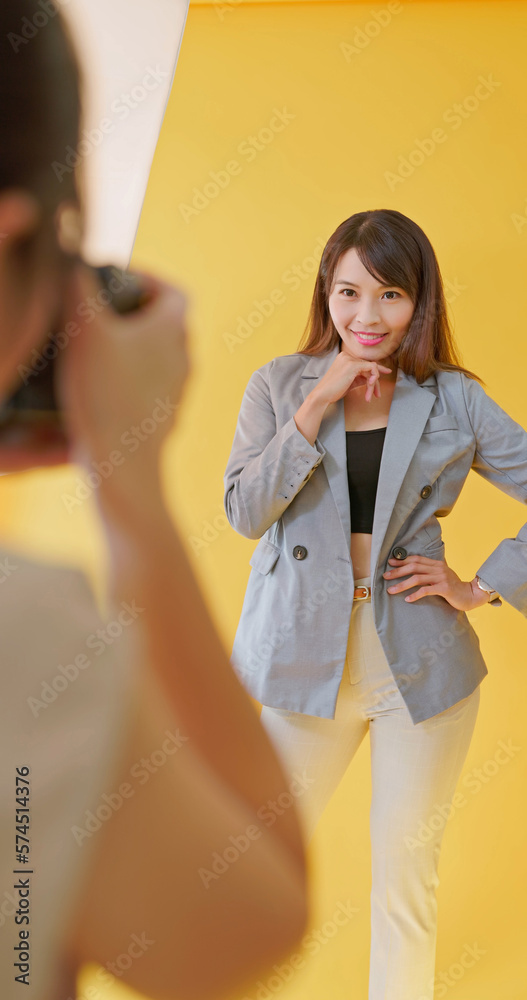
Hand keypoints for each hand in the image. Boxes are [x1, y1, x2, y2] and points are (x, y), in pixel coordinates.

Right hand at [56, 261, 189, 475]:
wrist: (122, 465)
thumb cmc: (106, 395)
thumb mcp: (84, 330)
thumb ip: (80, 288)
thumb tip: (79, 264)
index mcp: (173, 330)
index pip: (174, 291)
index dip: (148, 279)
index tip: (118, 279)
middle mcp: (183, 359)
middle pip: (166, 323)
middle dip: (134, 313)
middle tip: (100, 314)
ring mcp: (176, 392)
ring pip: (157, 358)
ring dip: (131, 348)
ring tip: (96, 351)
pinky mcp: (163, 418)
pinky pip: (149, 388)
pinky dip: (130, 380)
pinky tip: (100, 387)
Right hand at [312, 350, 392, 406]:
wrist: (323, 395)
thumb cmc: (333, 391)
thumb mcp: (349, 382)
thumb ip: (360, 377)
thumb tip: (372, 378)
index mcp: (345, 358)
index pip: (365, 363)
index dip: (377, 370)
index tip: (387, 372)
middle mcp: (347, 356)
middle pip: (369, 367)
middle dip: (376, 381)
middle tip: (377, 394)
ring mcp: (349, 359)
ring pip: (371, 369)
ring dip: (373, 384)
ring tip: (370, 396)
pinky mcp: (353, 365)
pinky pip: (372, 368)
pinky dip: (374, 378)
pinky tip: (370, 387)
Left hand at [382, 555, 490, 610]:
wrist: (471, 595)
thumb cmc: (454, 588)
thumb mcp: (441, 577)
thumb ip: (430, 573)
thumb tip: (413, 574)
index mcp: (436, 564)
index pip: (416, 559)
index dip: (402, 561)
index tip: (390, 563)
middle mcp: (438, 568)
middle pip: (413, 567)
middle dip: (397, 572)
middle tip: (385, 577)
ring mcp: (441, 577)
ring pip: (417, 578)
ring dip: (402, 584)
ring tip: (391, 590)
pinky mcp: (444, 588)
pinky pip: (426, 590)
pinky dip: (415, 594)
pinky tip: (407, 599)